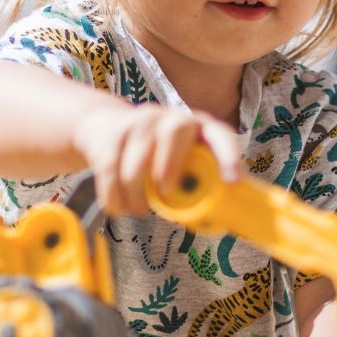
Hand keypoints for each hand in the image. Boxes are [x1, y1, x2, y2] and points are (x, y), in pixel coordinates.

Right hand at [71, 101, 242, 215]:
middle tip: (166, 191)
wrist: (105, 126)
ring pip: (139, 156)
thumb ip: (198, 184)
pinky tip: (119, 207)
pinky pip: (111, 167)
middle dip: (171, 163)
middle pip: (174, 130)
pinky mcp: (113, 134)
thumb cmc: (157, 155)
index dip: (228, 156)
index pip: (220, 135)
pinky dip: (114, 194)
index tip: (231, 181)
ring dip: (137, 191)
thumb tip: (215, 217)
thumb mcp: (183, 165)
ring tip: (141, 210)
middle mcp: (171, 119)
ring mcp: (141, 123)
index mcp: (200, 128)